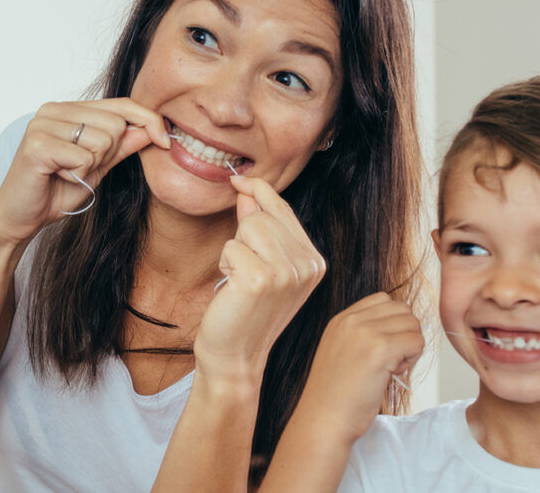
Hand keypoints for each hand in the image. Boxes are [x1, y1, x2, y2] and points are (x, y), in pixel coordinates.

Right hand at [0, 99, 170, 243]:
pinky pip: (84, 157)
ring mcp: (42, 124)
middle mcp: (53, 109)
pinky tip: (58, 177)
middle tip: (82, 169)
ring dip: (91, 166)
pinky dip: (78, 174)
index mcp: (68, 109)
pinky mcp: (37, 144)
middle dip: (109, 154)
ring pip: (103, 140)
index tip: (166, 141)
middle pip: (116, 123)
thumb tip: (151, 128)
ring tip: (67, 173)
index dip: (149, 120)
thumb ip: (122, 146)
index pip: (121, 103)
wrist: (19, 218)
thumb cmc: (54, 191)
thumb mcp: (98, 167)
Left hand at [193, 176, 325, 383]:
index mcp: (315, 261)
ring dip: (234, 250)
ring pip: (249, 226)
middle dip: (244, 235)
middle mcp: (308, 266)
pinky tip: (232, 289)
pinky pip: (231, 247)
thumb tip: (247, 189)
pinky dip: (225, 264)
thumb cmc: (245, 311)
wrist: (236, 357)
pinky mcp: (261, 280)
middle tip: (244, 270)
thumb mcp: (261, 265)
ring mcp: (287, 273)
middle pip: (263, 216)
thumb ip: (259, 226)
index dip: (259, 191)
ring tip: (240, 278)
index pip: (284, 210)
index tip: (239, 181)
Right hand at [297, 293, 423, 441]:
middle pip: (402, 309)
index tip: (384, 348)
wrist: (324, 420)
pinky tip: (394, 374)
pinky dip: (413, 359)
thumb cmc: (336, 396)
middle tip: (392, 360)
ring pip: (412, 324)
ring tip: (392, 368)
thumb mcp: (340, 351)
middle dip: (405, 333)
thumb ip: (362, 334)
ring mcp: (366, 332)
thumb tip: (399, 329)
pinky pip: (416, 342)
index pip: (383, 300)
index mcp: (341, 319)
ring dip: (410, 346)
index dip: (393, 323)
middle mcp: (352, 320)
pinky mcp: (380, 349)